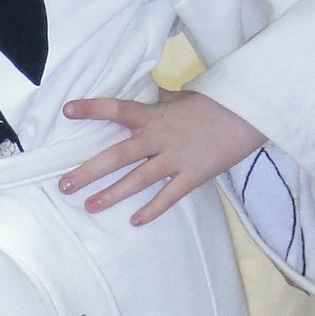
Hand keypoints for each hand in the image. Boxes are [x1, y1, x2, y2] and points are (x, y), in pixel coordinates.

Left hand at [59, 88, 265, 224]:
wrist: (250, 113)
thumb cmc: (216, 102)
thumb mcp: (183, 97)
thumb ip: (161, 101)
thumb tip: (149, 94)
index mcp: (155, 115)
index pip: (117, 109)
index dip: (92, 109)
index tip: (67, 111)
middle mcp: (160, 138)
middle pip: (118, 155)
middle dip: (89, 170)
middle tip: (64, 184)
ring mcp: (176, 159)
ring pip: (138, 179)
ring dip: (112, 194)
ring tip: (89, 206)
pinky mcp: (193, 176)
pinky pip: (169, 197)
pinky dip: (152, 210)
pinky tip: (134, 221)